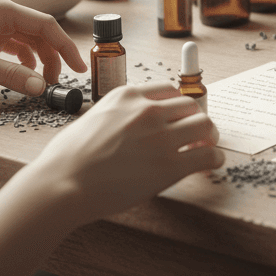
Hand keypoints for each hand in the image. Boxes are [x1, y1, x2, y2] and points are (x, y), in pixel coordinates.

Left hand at [0, 0, 86, 94]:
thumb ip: (11, 75)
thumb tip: (41, 87)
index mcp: (2, 9)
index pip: (46, 26)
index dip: (66, 47)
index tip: (79, 67)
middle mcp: (1, 12)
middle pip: (40, 33)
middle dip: (53, 57)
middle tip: (59, 81)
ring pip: (29, 41)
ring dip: (39, 60)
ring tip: (42, 82)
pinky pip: (15, 47)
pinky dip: (24, 61)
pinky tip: (24, 75)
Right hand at [27, 82, 224, 223]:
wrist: (60, 185)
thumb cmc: (65, 160)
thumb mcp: (92, 119)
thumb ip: (116, 116)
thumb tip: (126, 126)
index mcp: (128, 96)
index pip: (168, 90)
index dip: (177, 105)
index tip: (179, 117)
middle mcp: (148, 110)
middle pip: (190, 105)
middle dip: (194, 119)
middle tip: (195, 136)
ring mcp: (161, 137)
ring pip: (205, 125)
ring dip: (209, 136)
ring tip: (206, 147)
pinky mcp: (170, 165)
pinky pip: (208, 155)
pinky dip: (215, 158)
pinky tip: (212, 163)